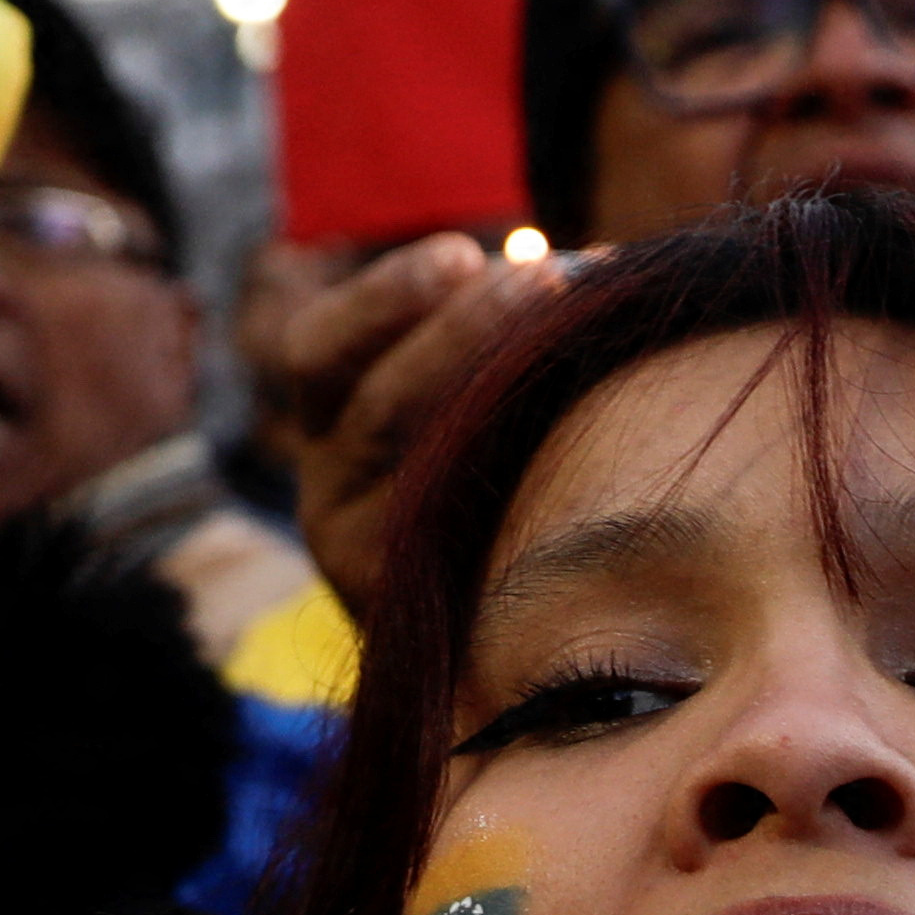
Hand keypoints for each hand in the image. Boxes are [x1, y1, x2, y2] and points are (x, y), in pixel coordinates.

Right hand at [273, 228, 573, 622]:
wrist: (491, 659)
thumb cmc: (497, 486)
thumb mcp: (467, 403)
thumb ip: (500, 335)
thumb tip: (594, 264)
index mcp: (324, 426)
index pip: (319, 351)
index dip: (386, 299)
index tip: (461, 255)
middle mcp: (325, 496)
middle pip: (377, 406)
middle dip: (464, 334)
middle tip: (549, 282)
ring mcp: (359, 565)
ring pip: (422, 477)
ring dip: (501, 402)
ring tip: (581, 355)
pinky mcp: (413, 621)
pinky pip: (465, 550)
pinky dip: (527, 492)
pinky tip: (595, 455)